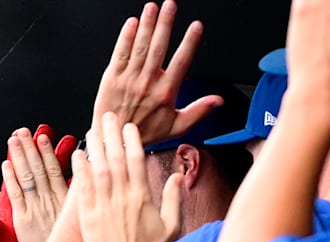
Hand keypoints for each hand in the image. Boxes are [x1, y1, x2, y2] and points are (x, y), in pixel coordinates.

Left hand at [3, 124, 77, 241]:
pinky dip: (9, 179)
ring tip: (16, 138)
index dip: (47, 152)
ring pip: (27, 177)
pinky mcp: (22, 220)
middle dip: (30, 148)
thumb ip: (76, 200)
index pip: (53, 170)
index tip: (43, 136)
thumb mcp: (72, 225)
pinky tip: (6, 164)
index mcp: (61, 200)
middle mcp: (48, 201)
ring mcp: (35, 209)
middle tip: (25, 130)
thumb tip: (80, 181)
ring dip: (20, 157)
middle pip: (38, 169)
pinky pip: (15, 195)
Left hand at [72, 114, 181, 241]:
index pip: (137, 160)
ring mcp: (103, 207)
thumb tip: (176, 177)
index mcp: (143, 197)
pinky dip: (81, 169)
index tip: (128, 126)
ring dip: (96, 146)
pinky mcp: (88, 217)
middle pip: (116, 158)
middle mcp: (122, 198)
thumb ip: (173, 199)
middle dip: (112, 134)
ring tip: (93, 128)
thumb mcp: (171, 226)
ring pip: (99, 169)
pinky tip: (78, 154)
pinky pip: (83, 188)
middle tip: (108, 116)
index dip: (131, 140)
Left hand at [90, 1, 220, 146]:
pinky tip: (132, 23)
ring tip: (153, 8)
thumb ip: (198, 111)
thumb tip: (217, 101)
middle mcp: (147, 83)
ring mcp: (128, 79)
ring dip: (147, 24)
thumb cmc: (143, 134)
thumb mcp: (176, 127)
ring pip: (140, 46)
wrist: (113, 141)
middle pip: (159, 47)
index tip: (196, 26)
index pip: (181, 61)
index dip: (189, 42)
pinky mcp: (112, 78)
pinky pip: (120, 53)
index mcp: (165, 92)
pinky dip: (126, 37)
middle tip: (170, 5)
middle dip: (165, 23)